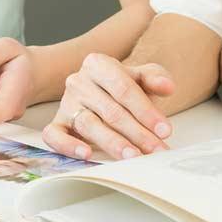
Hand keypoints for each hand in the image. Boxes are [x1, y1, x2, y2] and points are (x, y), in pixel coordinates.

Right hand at [42, 54, 174, 159]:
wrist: (105, 93)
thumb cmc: (124, 86)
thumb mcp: (142, 77)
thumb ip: (156, 78)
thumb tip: (167, 87)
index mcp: (98, 64)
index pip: (123, 88)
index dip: (145, 111)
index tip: (164, 130)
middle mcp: (78, 82)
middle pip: (110, 110)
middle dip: (137, 133)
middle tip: (155, 149)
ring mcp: (66, 104)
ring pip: (88, 124)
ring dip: (113, 143)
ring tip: (133, 156)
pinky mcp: (57, 123)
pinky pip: (54, 135)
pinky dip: (68, 146)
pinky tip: (87, 154)